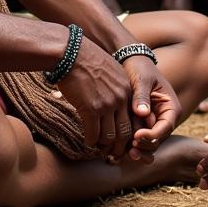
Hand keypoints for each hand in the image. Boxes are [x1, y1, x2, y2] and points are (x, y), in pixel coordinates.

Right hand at [54, 36, 135, 157]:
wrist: (72, 53)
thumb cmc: (89, 61)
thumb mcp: (112, 72)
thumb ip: (118, 89)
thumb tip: (116, 107)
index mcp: (128, 90)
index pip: (134, 119)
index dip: (129, 134)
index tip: (122, 141)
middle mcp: (120, 99)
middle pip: (125, 132)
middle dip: (118, 146)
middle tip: (112, 153)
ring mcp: (107, 104)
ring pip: (109, 136)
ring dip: (103, 145)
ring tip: (98, 148)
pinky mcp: (91, 109)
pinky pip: (93, 134)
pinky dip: (90, 141)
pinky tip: (87, 140)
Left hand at [120, 55, 182, 161]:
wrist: (131, 63)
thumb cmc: (139, 68)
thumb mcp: (142, 79)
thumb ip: (142, 96)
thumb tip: (142, 113)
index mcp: (171, 108)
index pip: (165, 127)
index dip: (152, 135)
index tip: (136, 136)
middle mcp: (164, 120)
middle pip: (158, 140)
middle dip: (145, 145)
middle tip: (130, 144)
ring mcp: (153, 125)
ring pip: (149, 145)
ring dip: (140, 151)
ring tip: (127, 152)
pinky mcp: (142, 127)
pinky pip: (140, 143)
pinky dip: (133, 149)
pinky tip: (123, 151)